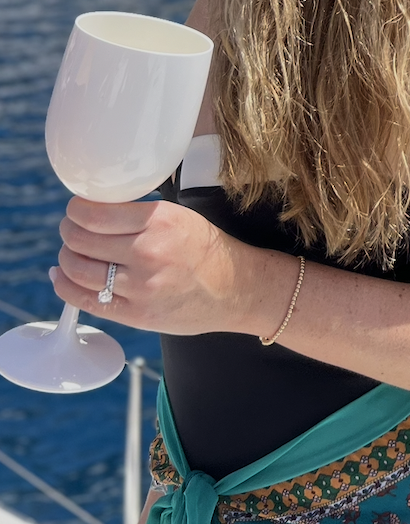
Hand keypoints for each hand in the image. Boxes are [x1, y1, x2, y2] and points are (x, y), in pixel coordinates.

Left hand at [52, 197, 255, 335]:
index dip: (75, 210)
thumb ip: (138, 214)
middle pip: (81, 241)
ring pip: (78, 269)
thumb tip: (94, 209)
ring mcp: (140, 287)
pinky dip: (65, 287)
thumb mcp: (178, 216)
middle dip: (68, 231)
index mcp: (159, 221)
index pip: (95, 214)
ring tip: (71, 251)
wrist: (234, 288)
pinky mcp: (136, 314)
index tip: (76, 209)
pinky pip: (85, 301)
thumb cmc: (205, 249)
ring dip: (66, 257)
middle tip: (71, 228)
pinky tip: (62, 276)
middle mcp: (147, 252)